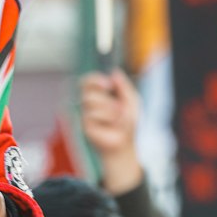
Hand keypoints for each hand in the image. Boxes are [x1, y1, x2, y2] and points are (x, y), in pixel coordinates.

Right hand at [79, 69, 143, 195]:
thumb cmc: (128, 123)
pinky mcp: (84, 126)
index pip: (87, 81)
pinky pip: (91, 114)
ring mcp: (85, 114)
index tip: (108, 83)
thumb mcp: (131, 100)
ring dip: (108, 107)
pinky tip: (111, 125)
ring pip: (89, 101)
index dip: (94, 79)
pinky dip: (106, 118)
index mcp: (99, 94)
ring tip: (118, 117)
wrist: (125, 143)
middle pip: (86, 90)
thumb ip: (124, 86)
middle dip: (103, 94)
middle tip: (117, 102)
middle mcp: (89, 103)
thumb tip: (114, 72)